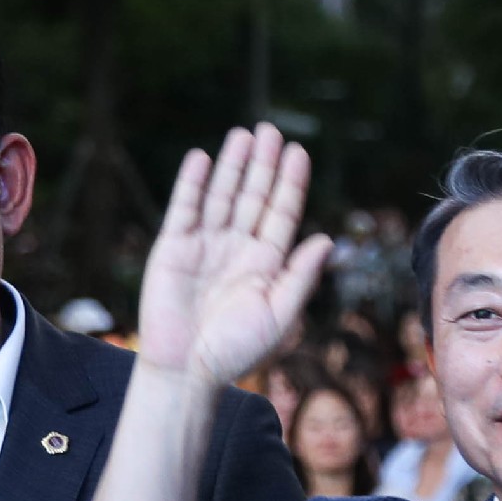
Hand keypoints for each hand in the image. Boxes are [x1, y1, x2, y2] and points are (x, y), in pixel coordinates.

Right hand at [135, 123, 332, 387]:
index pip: (281, 213)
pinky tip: (203, 158)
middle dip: (264, 165)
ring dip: (233, 165)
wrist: (188, 370)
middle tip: (272, 130)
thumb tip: (327, 241)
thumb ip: (301, 276)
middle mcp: (238, 248)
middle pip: (254, 196)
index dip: (290, 183)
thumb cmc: (237, 351)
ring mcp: (205, 245)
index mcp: (267, 263)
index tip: (299, 152)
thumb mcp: (279, 314)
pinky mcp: (174, 247)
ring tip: (244, 134)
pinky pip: (185, 208)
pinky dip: (193, 183)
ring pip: (222, 195)